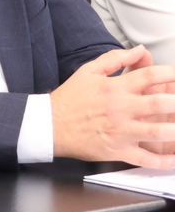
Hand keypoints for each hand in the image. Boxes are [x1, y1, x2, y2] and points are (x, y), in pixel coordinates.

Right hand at [50, 46, 174, 166]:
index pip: (150, 75)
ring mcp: (121, 131)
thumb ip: (115, 58)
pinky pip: (145, 159)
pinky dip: (164, 162)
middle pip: (160, 103)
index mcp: (115, 88)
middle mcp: (121, 109)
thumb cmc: (69, 98)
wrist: (48, 126)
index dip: (171, 73)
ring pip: (157, 132)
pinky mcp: (118, 151)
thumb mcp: (88, 71)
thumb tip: (140, 50)